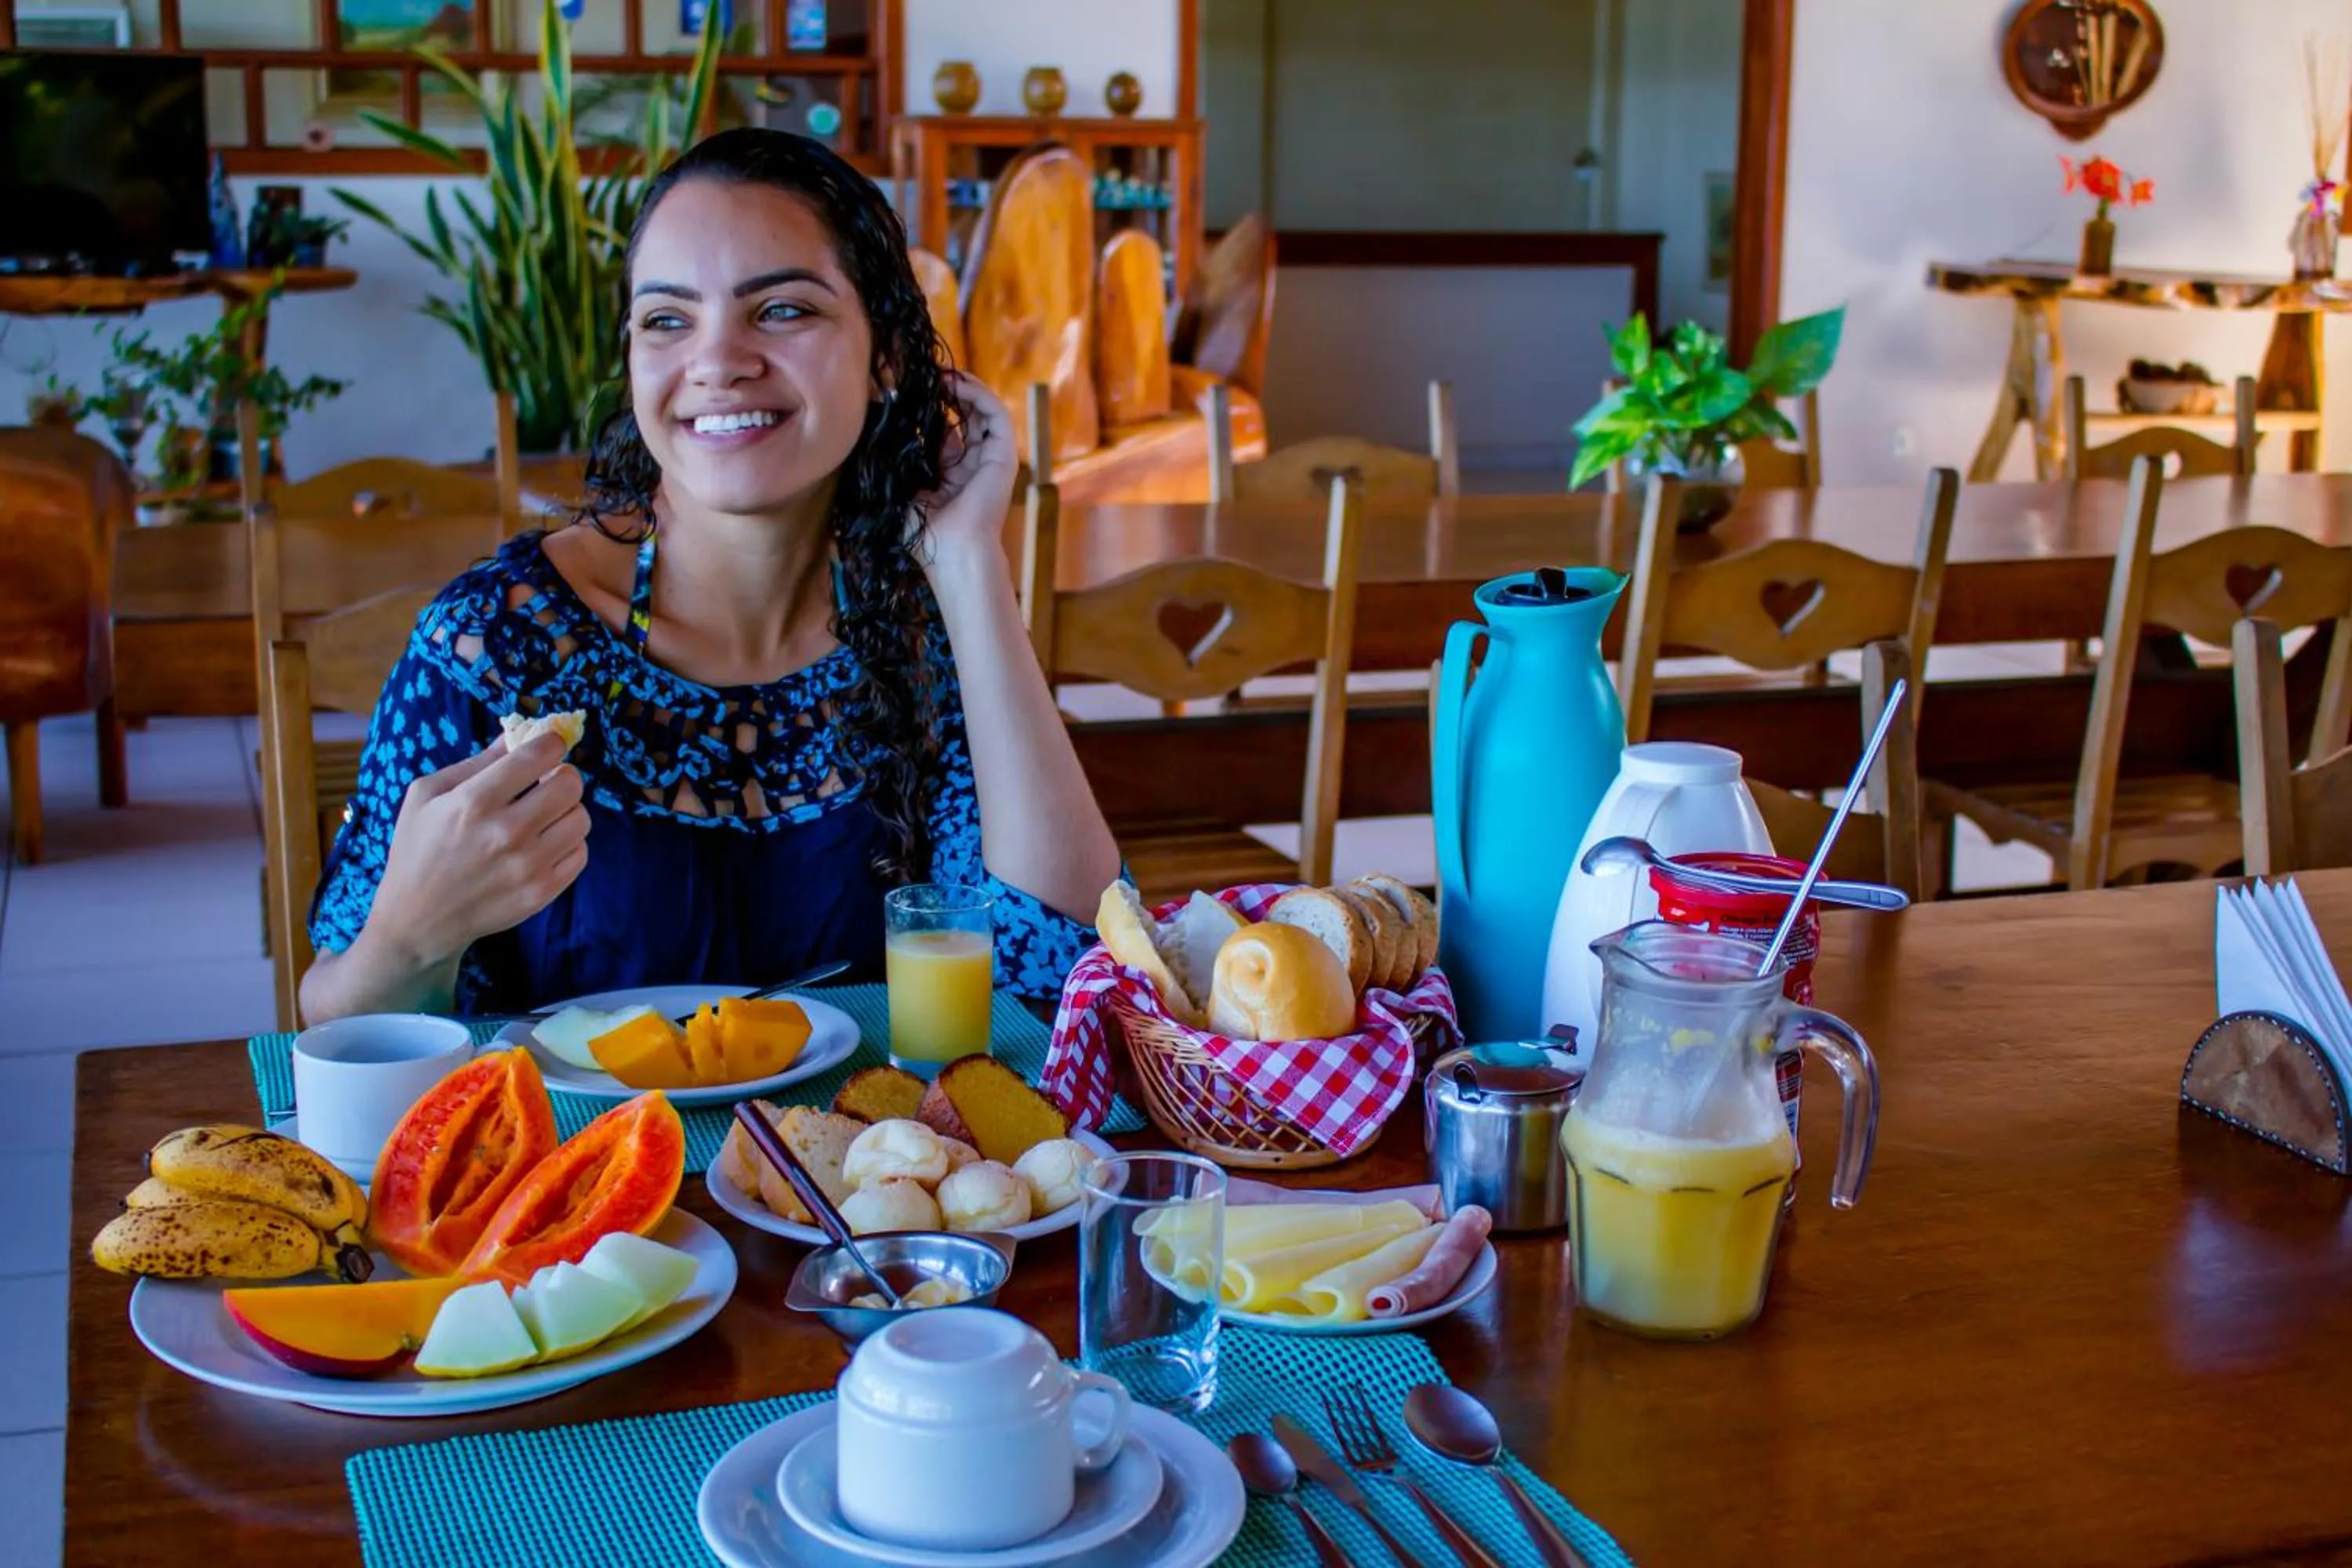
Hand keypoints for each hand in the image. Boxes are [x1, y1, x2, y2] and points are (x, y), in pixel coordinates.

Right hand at [361, 732, 590, 968]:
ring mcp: (528, 866)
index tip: (548, 747)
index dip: (550, 744)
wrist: (418, 919)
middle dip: (562, 776)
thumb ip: (474, 763)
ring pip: (581, 818)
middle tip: (547, 783)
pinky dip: (568, 843)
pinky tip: (545, 843)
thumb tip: (514, 737)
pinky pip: (581, 853)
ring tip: (545, 815)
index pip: (537, 756)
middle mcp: (506, 832)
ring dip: (567, 810)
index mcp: (474, 802)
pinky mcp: (542, 892)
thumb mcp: (426, 796)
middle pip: (570, 785)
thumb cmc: (418, 850)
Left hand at [910, 371, 1019, 573]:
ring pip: (983, 411)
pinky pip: (996, 414)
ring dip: (963, 388)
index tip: (906, 392)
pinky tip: (955, 383)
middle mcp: (972, 465)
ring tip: (940, 374)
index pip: (944, 433)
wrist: (952, 549)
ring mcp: (990, 459)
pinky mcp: (1005, 455)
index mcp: (950, 476)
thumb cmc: (924, 531)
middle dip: (946, 394)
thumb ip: (898, 457)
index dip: (928, 410)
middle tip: (923, 376)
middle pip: (965, 418)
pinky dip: (978, 394)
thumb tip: (883, 421)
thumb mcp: (902, 488)